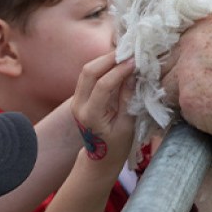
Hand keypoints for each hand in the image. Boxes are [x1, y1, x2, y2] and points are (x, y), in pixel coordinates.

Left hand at [70, 52, 136, 166]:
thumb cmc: (117, 146)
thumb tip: (132, 73)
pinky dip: (103, 66)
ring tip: (125, 55)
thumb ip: (128, 99)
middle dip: (109, 58)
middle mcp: (78, 105)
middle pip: (89, 71)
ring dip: (105, 59)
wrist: (100, 158)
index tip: (135, 61)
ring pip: (87, 70)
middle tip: (129, 52)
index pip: (103, 85)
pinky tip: (117, 63)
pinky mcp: (79, 96)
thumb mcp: (127, 125)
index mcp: (91, 116)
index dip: (119, 70)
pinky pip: (88, 75)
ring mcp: (76, 100)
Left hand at [160, 15, 211, 150]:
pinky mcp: (186, 97)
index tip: (195, 67)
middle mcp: (194, 39)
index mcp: (210, 20)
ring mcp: (187, 68)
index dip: (184, 54)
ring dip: (181, 94)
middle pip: (168, 59)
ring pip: (166, 83)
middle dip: (181, 75)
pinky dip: (189, 113)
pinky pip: (174, 106)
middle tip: (208, 89)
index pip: (177, 35)